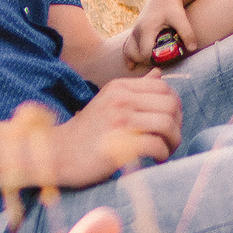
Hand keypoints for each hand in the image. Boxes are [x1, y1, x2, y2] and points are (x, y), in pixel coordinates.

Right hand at [47, 77, 181, 185]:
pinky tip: (156, 160)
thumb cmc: (85, 131)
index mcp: (119, 87)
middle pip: (170, 105)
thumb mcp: (108, 101)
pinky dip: (162, 154)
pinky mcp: (119, 145)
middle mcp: (120, 99)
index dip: (174, 106)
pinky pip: (156, 145)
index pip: (163, 87)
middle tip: (170, 140)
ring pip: (167, 125)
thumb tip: (159, 73)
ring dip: (173, 141)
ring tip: (165, 151)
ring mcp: (119, 121)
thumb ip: (135, 88)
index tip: (169, 123)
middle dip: (177, 125)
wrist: (56, 154)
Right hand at [127, 0, 197, 72]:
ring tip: (143, 67)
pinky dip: (129, 56)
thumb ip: (187, 33)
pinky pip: (127, 46)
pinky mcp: (135, 31)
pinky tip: (131, 66)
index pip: (144, 53)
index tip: (164, 63)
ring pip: (127, 51)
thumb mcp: (181, 18)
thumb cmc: (173, 6)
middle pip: (133, 54)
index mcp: (146, 29)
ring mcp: (134, 31)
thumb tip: (192, 48)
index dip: (153, 61)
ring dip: (135, 60)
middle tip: (158, 64)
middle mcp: (137, 30)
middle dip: (144, 62)